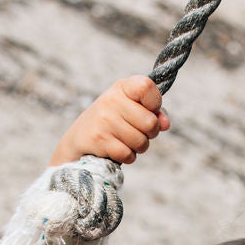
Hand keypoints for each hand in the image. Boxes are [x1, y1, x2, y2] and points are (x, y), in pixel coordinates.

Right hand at [50, 76, 169, 166]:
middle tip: (136, 132)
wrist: (78, 140)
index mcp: (122, 88)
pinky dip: (127, 157)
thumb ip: (153, 113)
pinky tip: (116, 150)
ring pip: (141, 142)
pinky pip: (128, 154)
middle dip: (149, 134)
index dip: (155, 103)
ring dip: (138, 147)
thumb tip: (166, 124)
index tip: (149, 110)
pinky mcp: (99, 140)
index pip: (147, 87)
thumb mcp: (131, 110)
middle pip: (150, 123)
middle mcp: (111, 100)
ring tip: (125, 141)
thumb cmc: (111, 123)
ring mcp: (104, 120)